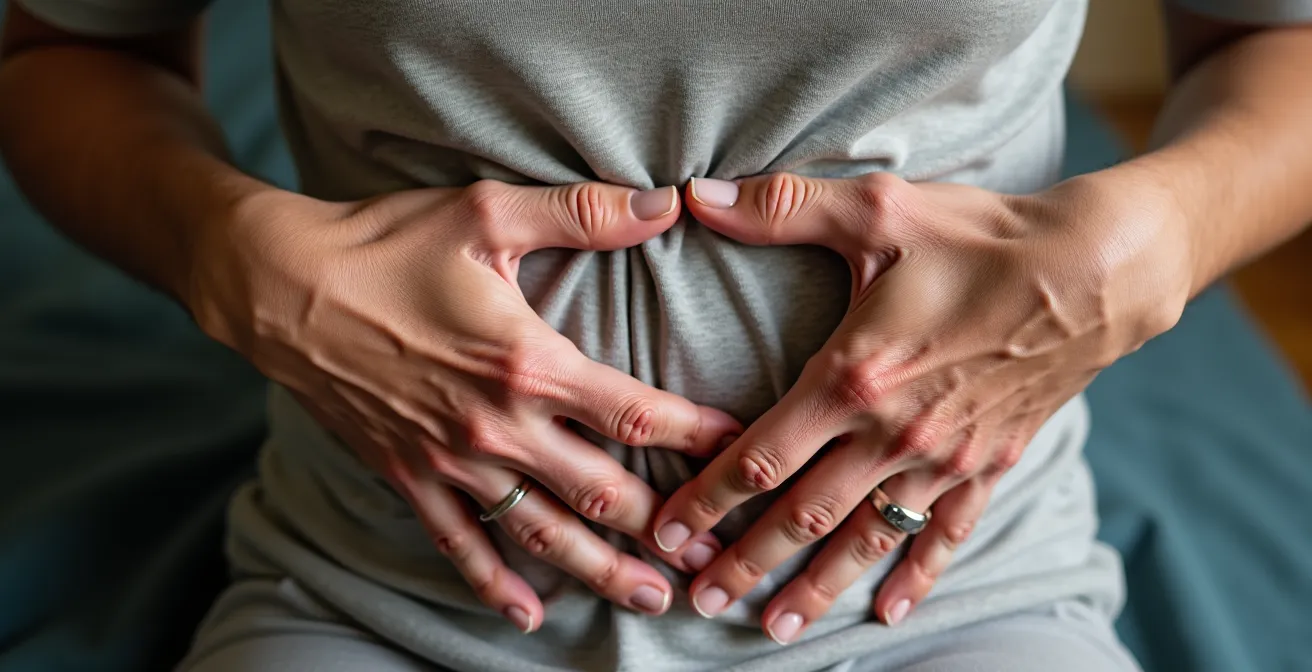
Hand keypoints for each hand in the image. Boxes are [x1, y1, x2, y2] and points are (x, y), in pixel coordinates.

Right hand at [188, 180, 741, 630]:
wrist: (279, 287)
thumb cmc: (384, 244)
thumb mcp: (486, 213)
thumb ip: (582, 214)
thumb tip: (666, 201)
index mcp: (528, 362)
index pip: (634, 414)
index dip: (695, 437)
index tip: (740, 453)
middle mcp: (497, 425)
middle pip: (601, 493)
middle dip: (664, 527)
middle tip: (715, 555)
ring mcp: (452, 461)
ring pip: (542, 532)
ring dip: (600, 570)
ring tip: (651, 599)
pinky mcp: (410, 477)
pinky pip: (461, 543)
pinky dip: (495, 582)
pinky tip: (527, 613)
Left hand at [652, 171, 1190, 641]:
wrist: (1098, 268)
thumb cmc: (983, 235)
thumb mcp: (879, 210)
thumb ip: (781, 210)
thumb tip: (695, 195)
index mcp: (853, 378)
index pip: (759, 457)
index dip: (705, 500)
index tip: (665, 532)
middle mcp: (893, 432)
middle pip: (801, 516)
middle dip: (746, 561)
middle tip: (701, 600)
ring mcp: (944, 457)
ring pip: (866, 538)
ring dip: (816, 586)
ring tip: (775, 628)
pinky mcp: (990, 463)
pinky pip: (946, 532)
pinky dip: (917, 575)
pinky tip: (891, 611)